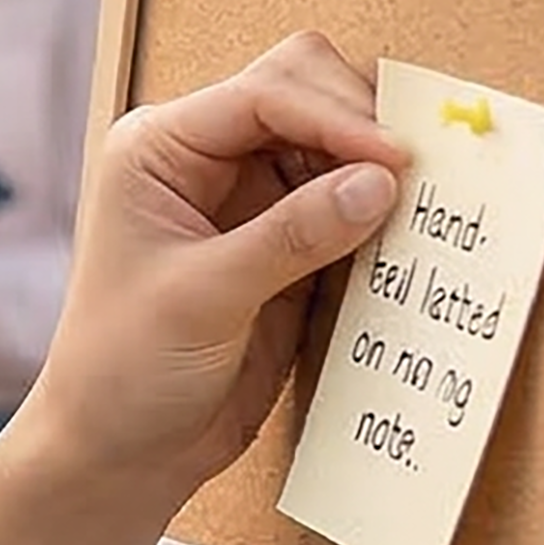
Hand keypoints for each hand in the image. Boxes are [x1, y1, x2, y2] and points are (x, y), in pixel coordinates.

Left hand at [19, 34, 400, 499]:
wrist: (119, 450)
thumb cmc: (123, 370)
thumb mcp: (203, 298)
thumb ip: (292, 236)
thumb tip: (380, 181)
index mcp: (160, 148)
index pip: (264, 94)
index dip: (337, 116)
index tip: (396, 160)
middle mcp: (205, 159)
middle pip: (307, 95)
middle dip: (364, 127)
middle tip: (417, 178)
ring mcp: (250, 198)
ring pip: (338, 146)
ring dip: (380, 170)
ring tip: (424, 207)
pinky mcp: (287, 244)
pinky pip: (350, 205)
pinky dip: (382, 216)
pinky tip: (407, 240)